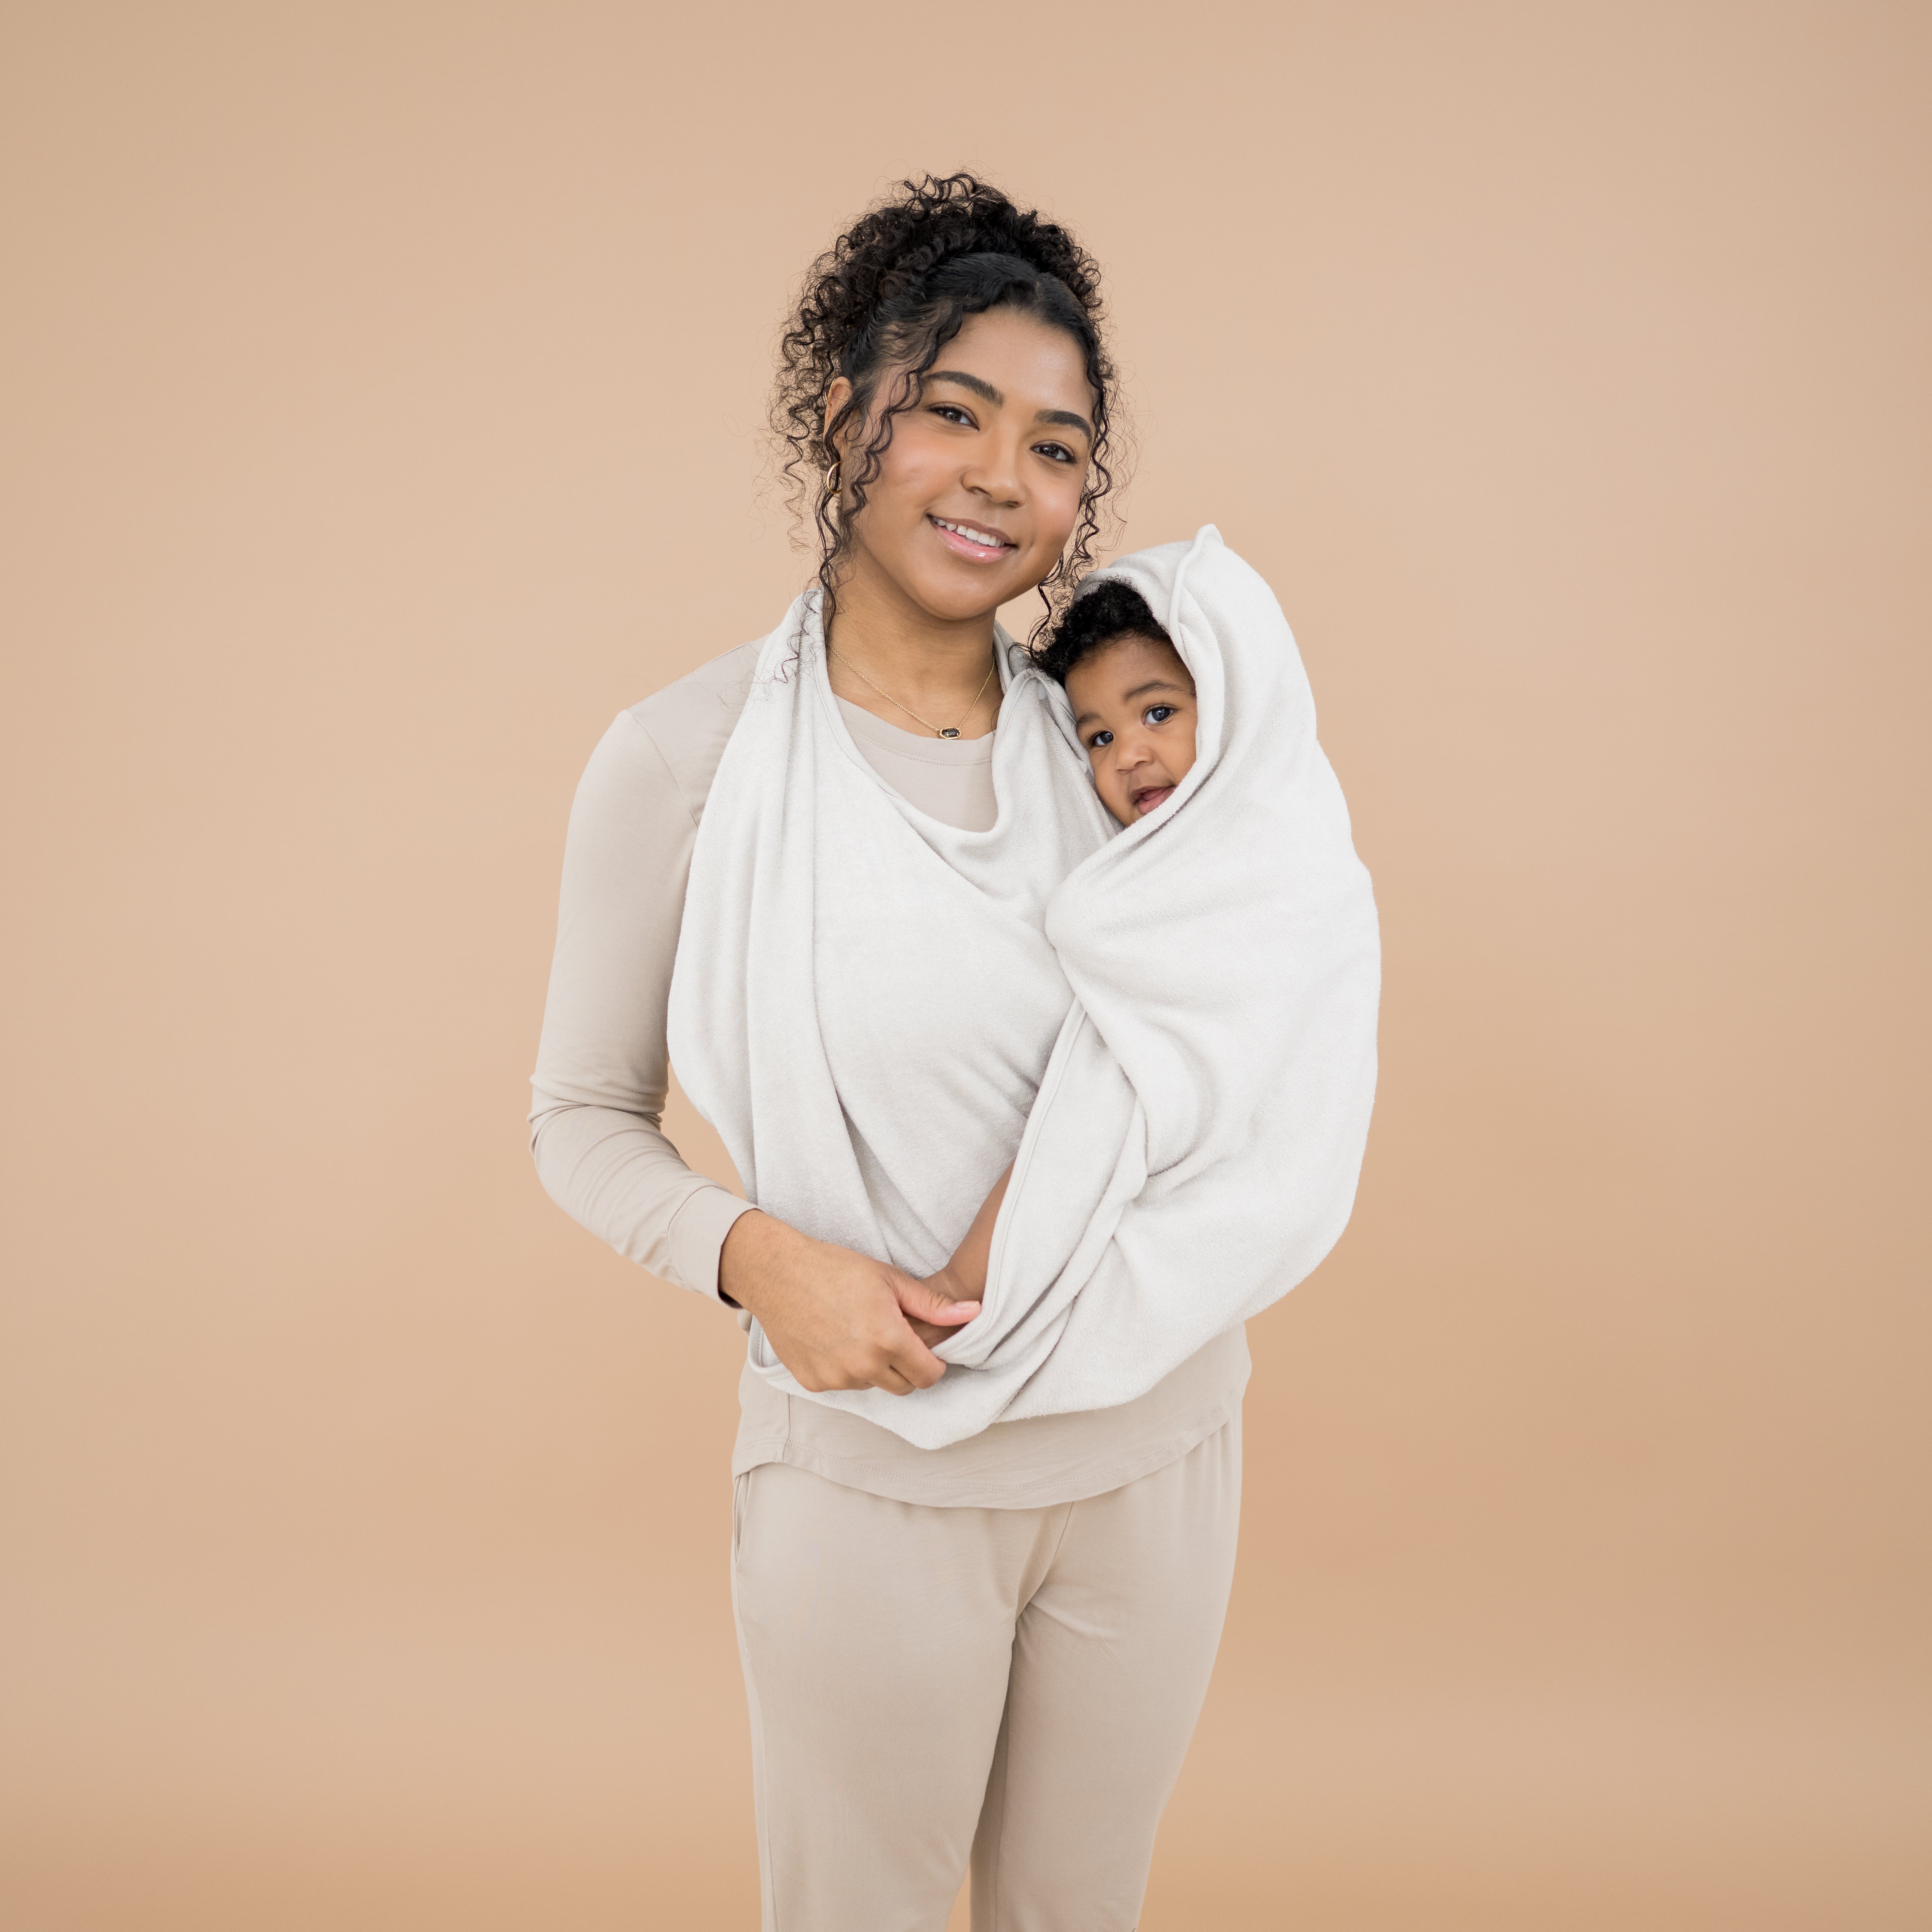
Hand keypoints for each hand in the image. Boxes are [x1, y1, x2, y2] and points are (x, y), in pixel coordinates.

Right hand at [718, 1211, 979, 1396]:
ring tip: (860, 1332)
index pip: (929, 1375)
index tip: (924, 1345)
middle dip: (907, 1366)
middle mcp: (862, 1366)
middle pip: (905, 1386)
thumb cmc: (835, 1269)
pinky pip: (844, 1385)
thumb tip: (974, 1313)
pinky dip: (847, 1369)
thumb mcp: (889, 1280)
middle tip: (893, 1336)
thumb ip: (933, 1305)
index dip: (933, 1361)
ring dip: (876, 1367)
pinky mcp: (814, 1382)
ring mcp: (836, 1378)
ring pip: (874, 1385)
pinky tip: (836, 1339)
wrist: (777, 1273)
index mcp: (887, 1339)